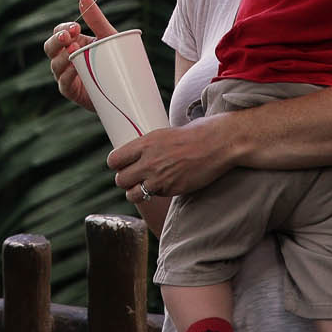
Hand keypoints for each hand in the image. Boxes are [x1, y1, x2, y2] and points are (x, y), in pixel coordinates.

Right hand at [43, 0, 119, 112]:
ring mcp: (66, 75)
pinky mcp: (72, 91)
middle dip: (57, 41)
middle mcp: (64, 58)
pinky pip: (63, 83)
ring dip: (62, 58)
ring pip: (55, 65)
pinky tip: (74, 69)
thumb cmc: (115, 61)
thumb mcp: (108, 38)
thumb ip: (96, 20)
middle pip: (50, 47)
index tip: (77, 27)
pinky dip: (67, 76)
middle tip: (68, 36)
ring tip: (74, 51)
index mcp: (71, 43)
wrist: (125, 88)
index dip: (63, 29)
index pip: (58, 32)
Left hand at [107, 116, 237, 200]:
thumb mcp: (163, 134)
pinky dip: (157, 194)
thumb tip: (133, 155)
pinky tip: (166, 185)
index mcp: (144, 143)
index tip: (123, 165)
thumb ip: (146, 147)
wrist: (217, 143)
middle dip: (126, 180)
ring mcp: (159, 177)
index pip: (114, 160)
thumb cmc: (193, 135)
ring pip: (132, 194)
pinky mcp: (171, 189)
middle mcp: (148, 161)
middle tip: (135, 177)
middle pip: (120, 180)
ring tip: (146, 186)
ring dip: (136, 192)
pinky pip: (154, 196)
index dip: (117, 165)